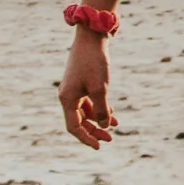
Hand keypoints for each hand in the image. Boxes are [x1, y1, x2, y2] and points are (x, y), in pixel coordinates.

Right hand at [59, 28, 115, 147]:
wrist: (92, 38)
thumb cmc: (94, 62)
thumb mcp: (100, 88)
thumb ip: (102, 109)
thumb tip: (105, 125)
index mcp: (67, 99)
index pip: (74, 127)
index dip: (86, 138)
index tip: (99, 146)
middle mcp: (68, 96)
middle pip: (80, 121)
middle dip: (95, 130)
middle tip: (111, 138)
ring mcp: (74, 89)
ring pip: (86, 112)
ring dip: (99, 120)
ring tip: (116, 125)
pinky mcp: (81, 83)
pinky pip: (89, 102)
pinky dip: (99, 108)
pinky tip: (112, 111)